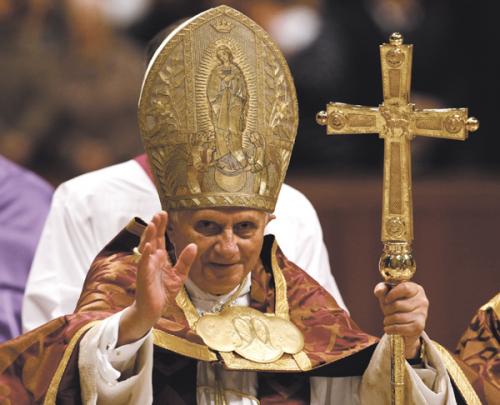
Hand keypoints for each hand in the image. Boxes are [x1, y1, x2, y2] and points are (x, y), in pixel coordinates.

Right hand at [118, 211, 196, 345]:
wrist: (153, 310)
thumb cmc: (164, 292)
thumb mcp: (180, 274)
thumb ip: (186, 260)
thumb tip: (194, 245)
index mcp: (159, 258)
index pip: (160, 238)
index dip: (162, 226)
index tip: (165, 213)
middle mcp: (151, 260)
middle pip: (152, 239)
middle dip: (155, 226)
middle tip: (159, 213)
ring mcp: (146, 267)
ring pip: (146, 248)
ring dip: (149, 236)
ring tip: (153, 224)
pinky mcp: (143, 277)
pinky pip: (144, 264)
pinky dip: (146, 255)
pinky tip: (149, 245)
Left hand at [374, 282, 428, 358]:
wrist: (404, 322)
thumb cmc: (395, 303)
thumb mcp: (387, 294)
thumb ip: (382, 289)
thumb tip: (380, 291)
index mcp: (416, 289)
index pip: (404, 288)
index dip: (392, 294)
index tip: (385, 300)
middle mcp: (422, 301)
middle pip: (398, 304)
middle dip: (387, 309)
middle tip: (385, 311)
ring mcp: (422, 314)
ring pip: (398, 317)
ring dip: (388, 320)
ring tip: (386, 320)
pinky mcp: (419, 326)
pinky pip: (401, 328)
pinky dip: (391, 329)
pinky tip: (388, 328)